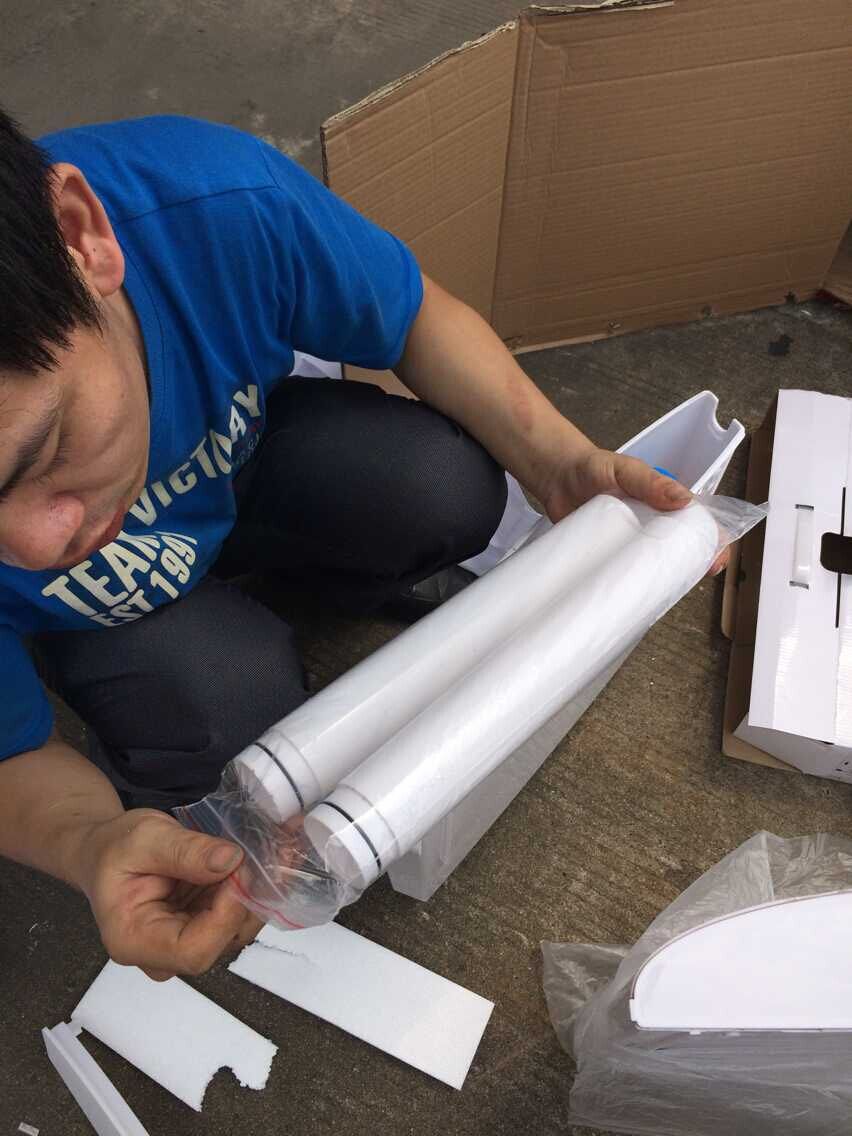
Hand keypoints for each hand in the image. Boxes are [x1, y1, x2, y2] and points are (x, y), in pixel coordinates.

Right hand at [77, 809, 263, 980]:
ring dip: (249, 896)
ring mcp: (182, 946)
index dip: (225, 916)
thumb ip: (186, 850)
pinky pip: (233, 921)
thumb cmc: (115, 849)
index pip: (193, 950)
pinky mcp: (200, 932)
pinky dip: (244, 894)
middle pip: (219, 944)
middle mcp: (159, 956)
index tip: (239, 872)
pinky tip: (242, 866)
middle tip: (249, 857)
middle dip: (242, 901)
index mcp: (133, 941)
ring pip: (233, 933)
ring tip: (248, 856)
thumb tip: (230, 860)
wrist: (106, 853)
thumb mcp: (146, 837)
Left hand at [541, 446, 727, 574]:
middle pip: (679, 551)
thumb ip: (650, 482)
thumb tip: (683, 501)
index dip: (710, 542)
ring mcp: (628, 543)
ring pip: (652, 566)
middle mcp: (650, 526)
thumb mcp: (625, 469)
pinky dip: (630, 586)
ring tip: (666, 592)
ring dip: (661, 580)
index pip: (696, 524)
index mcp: (662, 504)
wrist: (555, 477)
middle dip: (691, 567)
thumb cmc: (593, 468)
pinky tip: (634, 598)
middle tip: (692, 579)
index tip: (715, 559)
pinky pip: (623, 574)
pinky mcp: (606, 556)